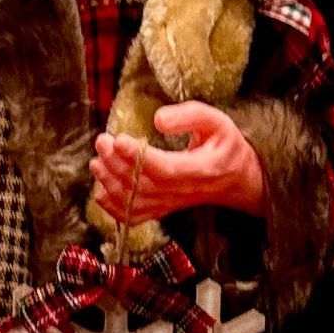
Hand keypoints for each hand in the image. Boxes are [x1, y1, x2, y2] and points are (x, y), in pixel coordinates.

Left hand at [91, 100, 266, 225]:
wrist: (235, 178)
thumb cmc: (224, 145)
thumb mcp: (216, 122)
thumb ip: (189, 116)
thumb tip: (158, 119)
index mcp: (201, 168)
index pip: (165, 169)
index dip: (138, 157)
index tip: (119, 139)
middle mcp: (185, 191)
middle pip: (145, 185)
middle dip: (117, 164)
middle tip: (102, 142)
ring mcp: (172, 203)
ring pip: (136, 202)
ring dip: (111, 184)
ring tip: (97, 161)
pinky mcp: (162, 209)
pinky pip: (135, 216)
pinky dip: (113, 208)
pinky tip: (101, 190)